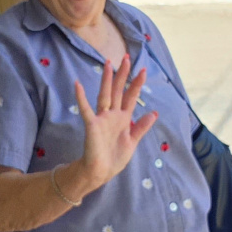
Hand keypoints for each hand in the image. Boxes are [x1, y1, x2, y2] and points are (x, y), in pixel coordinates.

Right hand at [71, 56, 157, 191]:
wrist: (100, 173)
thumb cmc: (114, 158)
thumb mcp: (132, 142)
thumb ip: (141, 127)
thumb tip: (153, 113)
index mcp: (123, 119)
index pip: (131, 97)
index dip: (137, 84)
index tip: (143, 70)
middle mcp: (112, 115)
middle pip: (118, 91)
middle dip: (123, 75)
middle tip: (127, 58)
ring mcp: (101, 119)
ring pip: (105, 95)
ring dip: (106, 80)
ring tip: (108, 63)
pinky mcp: (92, 125)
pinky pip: (86, 110)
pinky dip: (81, 98)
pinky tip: (77, 85)